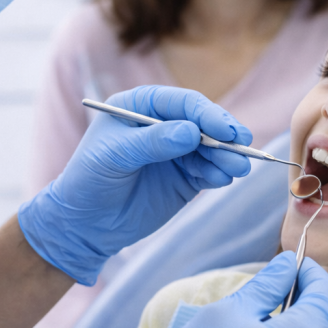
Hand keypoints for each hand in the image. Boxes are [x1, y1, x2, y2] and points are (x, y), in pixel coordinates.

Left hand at [18, 86, 251, 284]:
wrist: (84, 224)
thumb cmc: (89, 180)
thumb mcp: (113, 156)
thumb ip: (152, 142)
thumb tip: (190, 132)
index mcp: (142, 106)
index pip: (182, 103)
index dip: (206, 114)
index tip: (225, 130)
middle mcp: (164, 124)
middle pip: (203, 123)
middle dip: (224, 134)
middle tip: (243, 145)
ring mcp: (177, 152)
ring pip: (211, 148)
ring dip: (227, 156)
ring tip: (238, 168)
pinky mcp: (185, 178)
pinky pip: (208, 171)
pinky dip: (218, 173)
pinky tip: (224, 179)